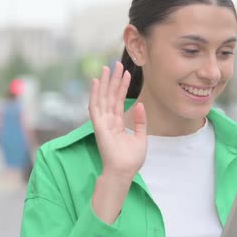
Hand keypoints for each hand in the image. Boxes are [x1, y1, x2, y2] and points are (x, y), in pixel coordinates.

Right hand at [88, 62, 146, 180]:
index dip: (122, 87)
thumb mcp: (141, 138)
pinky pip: (95, 107)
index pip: (119, 101)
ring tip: (108, 67)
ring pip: (103, 98)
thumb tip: (141, 105)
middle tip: (116, 64)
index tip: (126, 73)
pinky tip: (95, 81)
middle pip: (110, 96)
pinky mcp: (98, 126)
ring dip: (105, 82)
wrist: (124, 172)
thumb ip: (140, 122)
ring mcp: (103, 123)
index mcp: (117, 124)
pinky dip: (94, 94)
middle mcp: (108, 121)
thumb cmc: (131, 160)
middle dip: (113, 80)